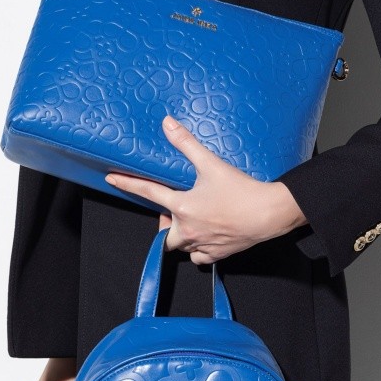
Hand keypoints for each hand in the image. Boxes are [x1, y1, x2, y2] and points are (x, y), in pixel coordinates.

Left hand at [105, 115, 307, 263]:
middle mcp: (188, 230)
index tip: (112, 179)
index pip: (148, 192)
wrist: (269, 214)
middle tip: (177, 209)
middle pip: (163, 232)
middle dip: (166, 222)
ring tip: (194, 222)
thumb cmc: (241, 191)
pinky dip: (197, 250)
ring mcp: (201, 245)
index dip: (128, 184)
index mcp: (182, 207)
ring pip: (181, 245)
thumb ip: (187, 144)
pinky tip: (206, 237)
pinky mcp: (216, 254)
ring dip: (182, 235)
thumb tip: (167, 123)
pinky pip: (197, 257)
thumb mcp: (212, 163)